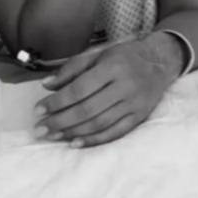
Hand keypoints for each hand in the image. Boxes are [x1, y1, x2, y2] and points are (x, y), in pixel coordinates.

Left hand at [33, 33, 182, 147]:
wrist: (159, 62)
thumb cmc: (124, 56)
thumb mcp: (98, 54)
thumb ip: (72, 69)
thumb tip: (47, 86)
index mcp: (112, 67)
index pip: (79, 89)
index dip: (57, 102)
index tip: (39, 110)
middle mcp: (124, 86)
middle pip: (87, 109)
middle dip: (60, 121)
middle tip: (40, 129)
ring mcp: (133, 104)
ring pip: (99, 123)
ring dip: (73, 132)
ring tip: (53, 135)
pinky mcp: (139, 117)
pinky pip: (114, 133)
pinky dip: (94, 140)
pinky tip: (75, 142)